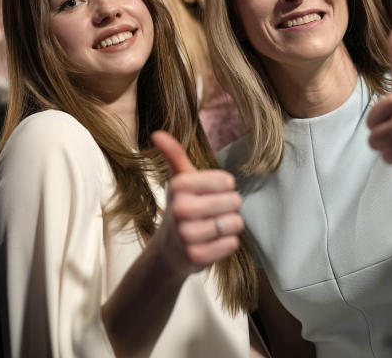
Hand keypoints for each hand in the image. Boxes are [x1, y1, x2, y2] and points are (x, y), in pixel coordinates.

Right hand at [152, 131, 241, 275]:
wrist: (169, 250)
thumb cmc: (181, 208)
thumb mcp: (179, 180)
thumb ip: (174, 155)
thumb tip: (157, 133)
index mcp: (179, 185)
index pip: (227, 180)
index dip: (225, 187)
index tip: (209, 193)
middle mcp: (180, 209)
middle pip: (234, 201)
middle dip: (229, 207)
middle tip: (212, 213)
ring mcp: (187, 235)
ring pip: (235, 223)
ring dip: (230, 226)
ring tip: (213, 227)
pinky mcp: (196, 257)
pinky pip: (232, 244)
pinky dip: (227, 243)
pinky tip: (212, 243)